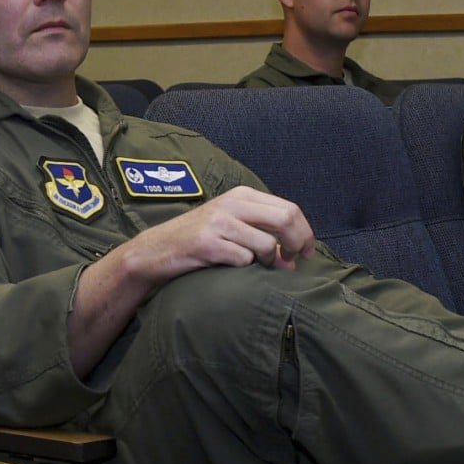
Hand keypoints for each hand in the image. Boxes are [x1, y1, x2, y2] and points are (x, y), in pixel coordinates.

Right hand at [68, 187, 315, 376]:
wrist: (156, 250)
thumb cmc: (199, 240)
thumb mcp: (231, 224)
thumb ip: (262, 231)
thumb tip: (294, 256)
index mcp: (242, 195)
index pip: (289, 208)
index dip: (305, 232)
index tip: (307, 253)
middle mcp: (232, 204)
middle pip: (285, 219)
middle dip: (297, 244)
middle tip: (294, 262)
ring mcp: (219, 222)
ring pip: (266, 244)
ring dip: (267, 262)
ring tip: (254, 267)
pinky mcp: (207, 243)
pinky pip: (243, 260)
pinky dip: (243, 269)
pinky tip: (229, 268)